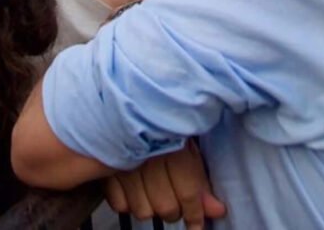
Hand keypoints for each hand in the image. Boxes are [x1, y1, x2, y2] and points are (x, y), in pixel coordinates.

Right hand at [104, 140, 226, 228]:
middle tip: (173, 198)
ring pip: (144, 212)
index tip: (197, 225)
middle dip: (174, 210)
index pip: (189, 194)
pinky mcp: (106, 170)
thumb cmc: (162, 129)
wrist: (130, 106)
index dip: (195, 214)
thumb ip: (201, 182)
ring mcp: (125, 166)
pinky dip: (127, 202)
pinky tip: (133, 187)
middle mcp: (150, 159)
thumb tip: (217, 211)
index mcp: (175, 148)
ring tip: (152, 190)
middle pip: (167, 208)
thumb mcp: (187, 150)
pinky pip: (120, 205)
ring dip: (151, 208)